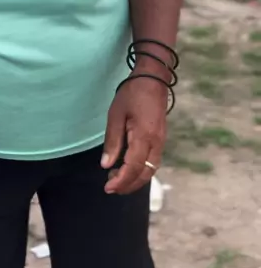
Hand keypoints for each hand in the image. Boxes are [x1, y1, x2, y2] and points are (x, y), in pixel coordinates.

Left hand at [101, 77, 166, 194]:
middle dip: (128, 185)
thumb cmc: (132, 94)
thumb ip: (112, 141)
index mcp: (144, 137)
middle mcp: (156, 143)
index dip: (121, 181)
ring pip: (151, 169)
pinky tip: (128, 167)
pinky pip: (153, 161)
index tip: (108, 188)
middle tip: (110, 187)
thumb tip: (106, 165)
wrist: (153, 79)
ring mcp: (161, 142)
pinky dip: (141, 170)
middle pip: (145, 174)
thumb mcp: (116, 115)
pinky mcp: (161, 139)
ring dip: (135, 178)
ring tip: (117, 178)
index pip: (134, 168)